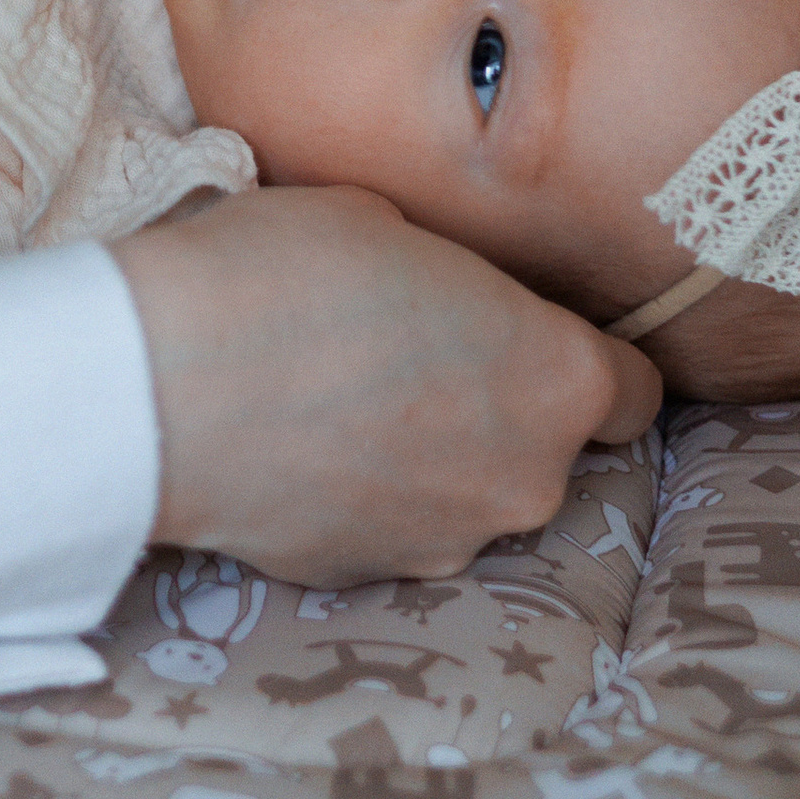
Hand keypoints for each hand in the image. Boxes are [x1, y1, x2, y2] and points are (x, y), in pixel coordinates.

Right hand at [116, 184, 661, 581]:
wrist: (164, 383)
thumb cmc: (286, 271)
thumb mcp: (389, 222)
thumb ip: (450, 278)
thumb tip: (436, 297)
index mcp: (557, 378)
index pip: (635, 393)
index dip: (589, 361)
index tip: (533, 335)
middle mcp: (525, 478)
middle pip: (546, 447)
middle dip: (499, 407)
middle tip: (417, 352)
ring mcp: (445, 540)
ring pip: (468, 493)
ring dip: (432, 457)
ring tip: (342, 401)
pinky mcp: (364, 576)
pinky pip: (390, 527)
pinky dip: (362, 496)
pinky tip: (299, 447)